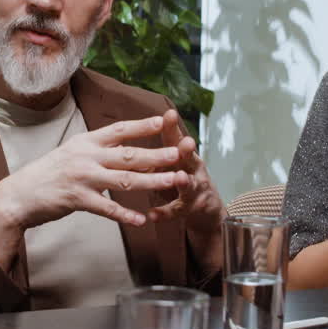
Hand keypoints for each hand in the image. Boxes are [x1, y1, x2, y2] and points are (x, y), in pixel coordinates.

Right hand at [0, 115, 187, 229]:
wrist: (19, 195)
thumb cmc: (45, 174)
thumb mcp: (69, 152)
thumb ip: (93, 149)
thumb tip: (116, 145)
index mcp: (85, 142)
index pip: (118, 130)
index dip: (142, 125)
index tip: (164, 120)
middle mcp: (86, 157)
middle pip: (129, 154)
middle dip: (157, 154)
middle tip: (180, 153)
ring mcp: (82, 178)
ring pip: (125, 179)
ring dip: (153, 181)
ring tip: (175, 182)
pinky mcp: (77, 200)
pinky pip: (107, 208)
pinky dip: (125, 214)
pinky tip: (141, 220)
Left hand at [144, 109, 223, 233]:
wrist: (204, 209)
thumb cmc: (180, 179)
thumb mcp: (167, 165)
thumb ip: (150, 156)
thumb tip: (124, 142)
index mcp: (182, 156)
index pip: (176, 139)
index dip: (173, 127)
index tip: (170, 113)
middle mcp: (192, 169)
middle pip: (190, 158)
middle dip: (187, 150)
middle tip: (186, 142)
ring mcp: (195, 190)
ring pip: (190, 185)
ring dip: (184, 181)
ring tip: (179, 177)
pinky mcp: (191, 209)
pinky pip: (177, 211)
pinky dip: (165, 213)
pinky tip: (153, 215)